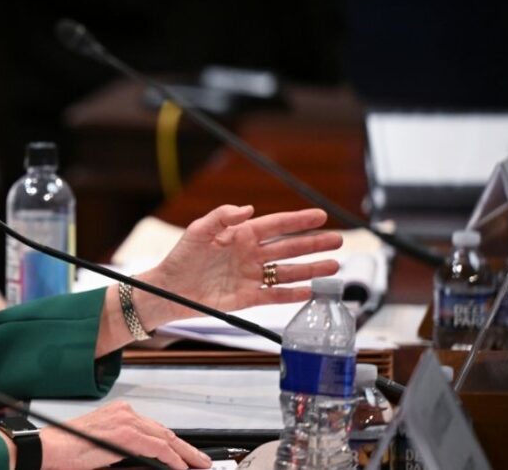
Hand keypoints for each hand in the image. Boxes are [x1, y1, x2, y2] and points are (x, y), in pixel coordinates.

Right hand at [40, 401, 210, 469]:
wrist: (48, 449)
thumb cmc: (66, 450)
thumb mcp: (101, 447)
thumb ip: (123, 448)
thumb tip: (146, 460)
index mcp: (117, 412)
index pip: (153, 428)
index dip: (173, 442)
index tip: (185, 454)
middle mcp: (123, 412)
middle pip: (163, 431)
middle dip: (185, 448)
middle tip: (201, 460)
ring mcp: (126, 421)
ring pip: (166, 438)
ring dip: (185, 453)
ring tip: (199, 464)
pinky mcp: (126, 435)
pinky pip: (159, 448)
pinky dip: (174, 458)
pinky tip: (181, 467)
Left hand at [136, 205, 341, 329]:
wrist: (168, 290)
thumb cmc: (180, 258)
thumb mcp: (197, 231)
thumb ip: (221, 217)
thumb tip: (247, 209)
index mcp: (240, 236)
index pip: (275, 225)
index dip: (298, 220)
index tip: (320, 215)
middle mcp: (250, 255)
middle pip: (288, 247)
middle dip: (314, 243)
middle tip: (338, 241)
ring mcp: (251, 276)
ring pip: (288, 271)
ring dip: (311, 269)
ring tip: (334, 266)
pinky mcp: (247, 298)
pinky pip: (275, 295)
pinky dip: (294, 294)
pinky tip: (312, 291)